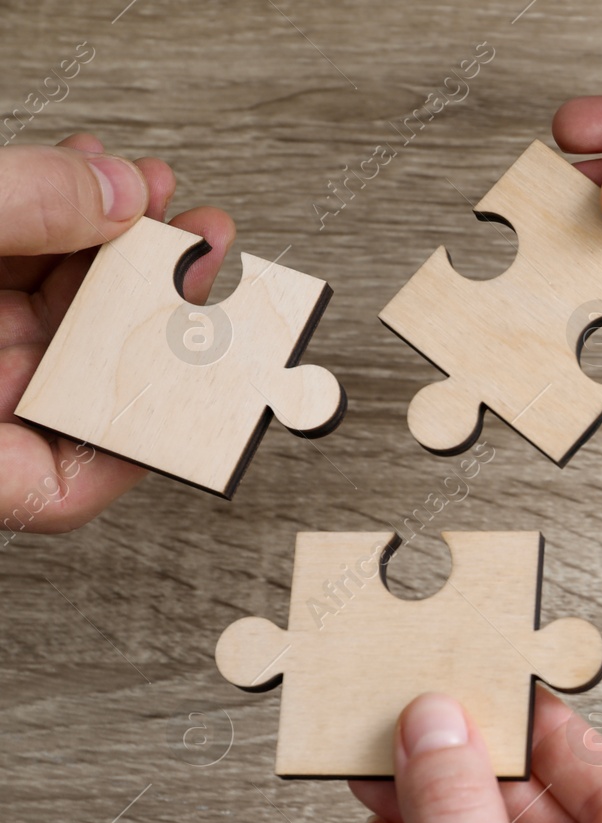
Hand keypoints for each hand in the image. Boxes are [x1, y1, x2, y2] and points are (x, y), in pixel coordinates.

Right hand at [0, 134, 232, 533]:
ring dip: (108, 242)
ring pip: (47, 312)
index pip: (57, 490)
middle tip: (204, 245)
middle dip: (150, 300)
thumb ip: (21, 216)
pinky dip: (49, 218)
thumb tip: (122, 199)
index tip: (204, 384)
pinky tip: (87, 174)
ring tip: (151, 189)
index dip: (141, 442)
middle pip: (72, 377)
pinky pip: (7, 263)